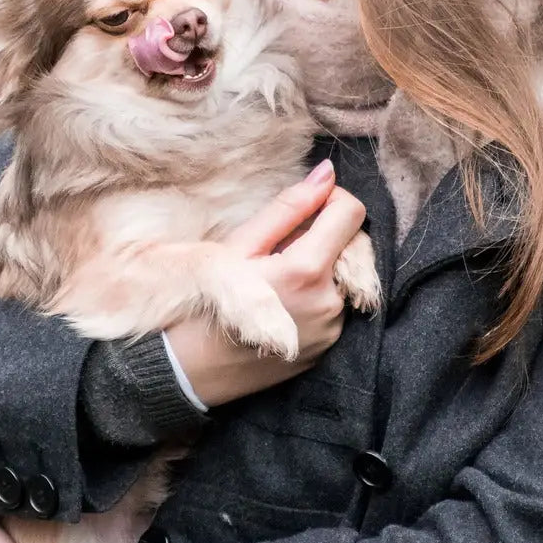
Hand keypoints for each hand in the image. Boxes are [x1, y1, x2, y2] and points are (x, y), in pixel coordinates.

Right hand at [164, 159, 366, 405]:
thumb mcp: (240, 245)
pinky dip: (319, 291)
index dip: (329, 198)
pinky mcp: (330, 346)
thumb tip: (327, 173)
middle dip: (323, 233)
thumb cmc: (208, 300)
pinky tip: (284, 300)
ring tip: (278, 276)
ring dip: (322, 263)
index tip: (303, 206)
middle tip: (281, 247)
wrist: (191, 369)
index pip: (350, 212)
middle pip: (351, 242)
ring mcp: (333, 328)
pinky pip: (337, 302)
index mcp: (306, 271)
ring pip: (345, 272)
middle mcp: (330, 301)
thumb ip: (289, 207)